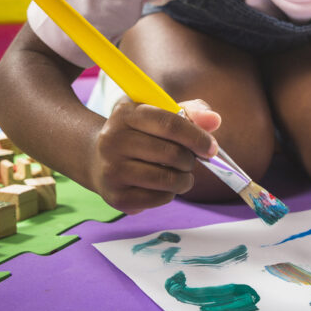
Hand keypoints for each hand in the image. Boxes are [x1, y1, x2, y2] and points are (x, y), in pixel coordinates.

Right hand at [86, 98, 220, 213]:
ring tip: (181, 175)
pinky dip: (170, 194)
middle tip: (189, 160)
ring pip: (167, 180)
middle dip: (190, 160)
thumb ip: (191, 112)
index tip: (211, 148)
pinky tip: (163, 186)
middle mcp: (113, 140)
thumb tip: (214, 120)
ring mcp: (111, 170)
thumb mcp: (159, 113)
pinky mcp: (115, 196)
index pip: (170, 124)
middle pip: (171, 154)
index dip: (197, 137)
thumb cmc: (139, 133)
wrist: (96, 158)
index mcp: (126, 114)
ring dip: (184, 179)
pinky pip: (158, 198)